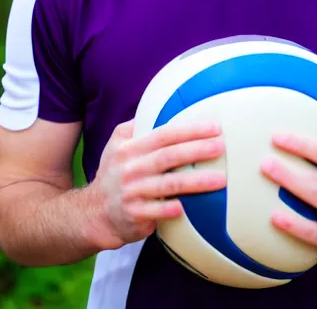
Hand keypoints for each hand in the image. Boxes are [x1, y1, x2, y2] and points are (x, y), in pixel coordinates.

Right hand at [89, 120, 225, 249]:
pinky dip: (170, 209)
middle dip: (197, 150)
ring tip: (221, 179)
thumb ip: (138, 125)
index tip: (214, 127)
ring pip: (167, 185)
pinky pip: (155, 212)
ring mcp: (132, 192)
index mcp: (130, 147)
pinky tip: (187, 208)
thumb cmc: (116, 172)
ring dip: (195, 182)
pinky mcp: (134, 215)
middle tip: (222, 146)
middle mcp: (131, 168)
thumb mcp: (118, 143)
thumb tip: (163, 103)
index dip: (189, 130)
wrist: (95, 212)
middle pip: (168, 156)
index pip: (163, 134)